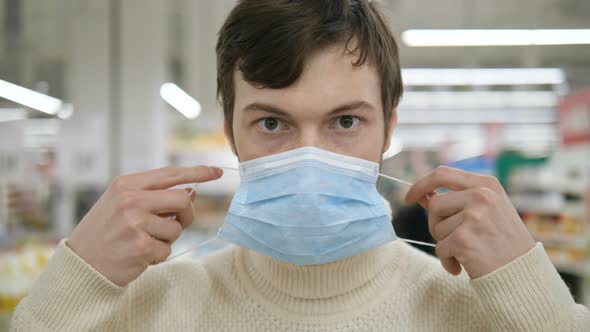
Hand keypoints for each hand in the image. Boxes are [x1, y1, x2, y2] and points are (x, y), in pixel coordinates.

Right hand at [67, 166, 222, 285]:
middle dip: (186, 215)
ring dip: (167, 239)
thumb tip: (192, 192)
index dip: (197, 172)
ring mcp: (135, 222)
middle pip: (182, 200)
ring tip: (143, 242)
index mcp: (126, 185)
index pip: (170, 174)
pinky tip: (139, 256)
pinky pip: (168, 249)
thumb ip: (156, 197)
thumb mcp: (124, 206)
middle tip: (176, 224)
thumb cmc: (105, 233)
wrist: (80, 265)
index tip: (216, 171)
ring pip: (177, 229)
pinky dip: (158, 255)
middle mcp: (131, 200)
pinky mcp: (141, 246)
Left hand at [405, 166, 534, 278]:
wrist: (523, 274)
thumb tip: (422, 195)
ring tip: (467, 252)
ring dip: (445, 244)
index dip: (421, 184)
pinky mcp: (464, 239)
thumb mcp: (488, 211)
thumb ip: (458, 200)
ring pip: (436, 227)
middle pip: (435, 204)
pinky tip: (464, 266)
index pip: (442, 174)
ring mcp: (473, 216)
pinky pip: (440, 248)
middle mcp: (481, 196)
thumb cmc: (504, 243)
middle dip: (436, 223)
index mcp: (487, 184)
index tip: (409, 197)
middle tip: (454, 239)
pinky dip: (447, 260)